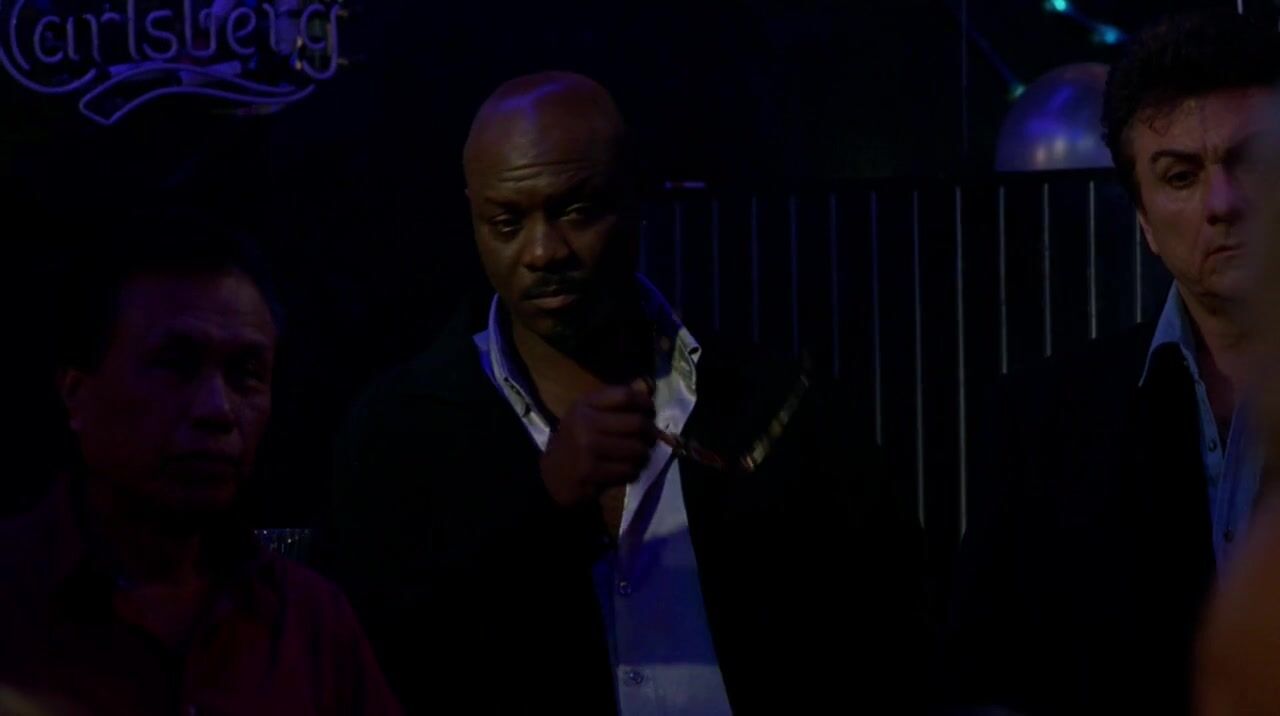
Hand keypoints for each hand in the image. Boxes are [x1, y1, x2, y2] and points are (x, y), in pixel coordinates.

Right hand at [539, 378, 656, 507]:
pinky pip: (629, 470)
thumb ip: (617, 401)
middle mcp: (585, 423)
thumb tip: (648, 387)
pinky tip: (625, 470)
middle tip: (651, 437)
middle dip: (650, 432)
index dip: (645, 402)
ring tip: (638, 455)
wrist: (553, 476)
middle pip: (637, 423)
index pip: (625, 396)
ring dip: (643, 454)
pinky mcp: (592, 472)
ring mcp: (588, 449)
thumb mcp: (589, 414)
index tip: (650, 411)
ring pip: (637, 449)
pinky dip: (633, 471)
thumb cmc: (577, 441)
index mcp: (584, 405)